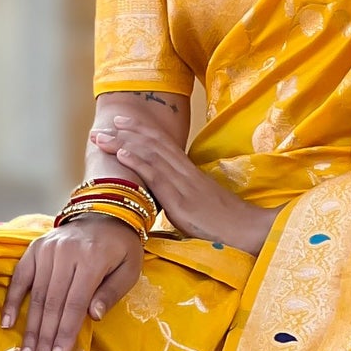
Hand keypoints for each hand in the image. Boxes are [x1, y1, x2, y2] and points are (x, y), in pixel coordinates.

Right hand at [1, 215, 142, 350]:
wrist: (104, 214)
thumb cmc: (120, 248)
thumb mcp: (129, 269)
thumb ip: (112, 293)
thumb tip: (92, 317)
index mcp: (92, 259)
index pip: (75, 302)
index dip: (65, 331)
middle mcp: (65, 253)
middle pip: (52, 302)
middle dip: (44, 337)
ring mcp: (47, 249)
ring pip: (36, 295)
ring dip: (29, 327)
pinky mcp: (34, 248)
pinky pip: (19, 277)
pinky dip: (12, 300)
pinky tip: (6, 323)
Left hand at [86, 115, 275, 253]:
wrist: (248, 229)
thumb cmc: (226, 224)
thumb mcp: (199, 206)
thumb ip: (182, 197)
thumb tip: (163, 200)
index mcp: (189, 172)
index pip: (162, 144)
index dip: (141, 131)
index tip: (121, 123)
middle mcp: (184, 172)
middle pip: (153, 143)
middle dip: (127, 131)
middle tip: (105, 121)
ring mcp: (182, 184)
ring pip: (150, 154)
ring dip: (122, 142)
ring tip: (102, 135)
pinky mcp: (181, 200)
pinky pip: (157, 176)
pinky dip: (137, 162)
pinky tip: (121, 153)